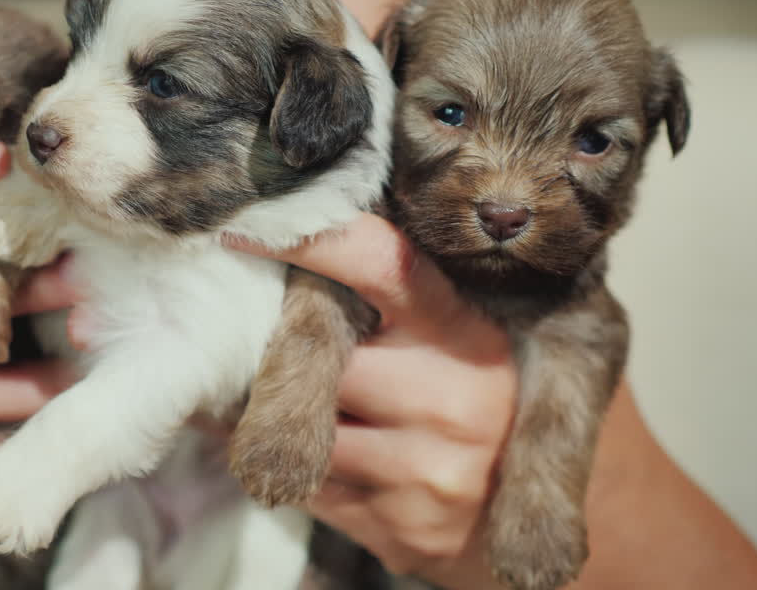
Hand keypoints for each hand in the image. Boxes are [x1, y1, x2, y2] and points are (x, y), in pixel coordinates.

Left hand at [229, 213, 516, 588]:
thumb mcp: (448, 333)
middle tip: (262, 342)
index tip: (248, 230)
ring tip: (298, 409)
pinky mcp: (400, 526)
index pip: (383, 263)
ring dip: (281, 418)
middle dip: (284, 355)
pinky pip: (305, 485)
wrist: (507, 514)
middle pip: (318, 358)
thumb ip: (385, 295)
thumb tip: (275, 247)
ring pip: (303, 426)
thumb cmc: (460, 396)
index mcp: (461, 328)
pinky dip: (289, 466)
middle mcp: (451, 395)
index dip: (314, 242)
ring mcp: (428, 467)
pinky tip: (307, 456)